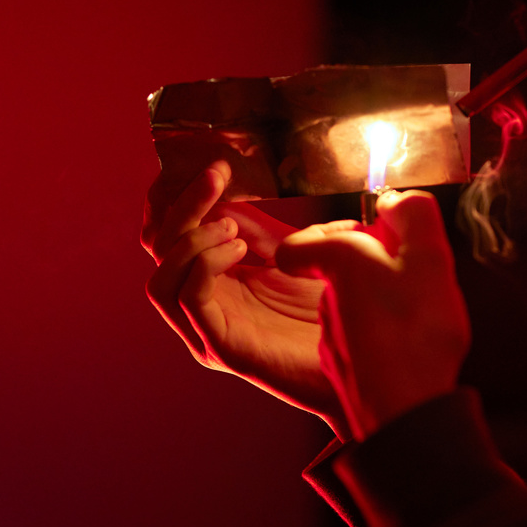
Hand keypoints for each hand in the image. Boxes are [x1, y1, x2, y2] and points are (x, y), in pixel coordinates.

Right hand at [142, 160, 347, 435]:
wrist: (368, 363)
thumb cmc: (336, 311)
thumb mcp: (297, 255)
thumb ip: (263, 230)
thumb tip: (233, 193)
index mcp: (216, 278)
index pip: (171, 231)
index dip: (180, 194)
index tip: (214, 164)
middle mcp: (203, 303)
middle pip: (158, 248)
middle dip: (181, 204)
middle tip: (216, 176)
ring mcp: (207, 328)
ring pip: (161, 278)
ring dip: (190, 239)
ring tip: (232, 227)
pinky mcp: (221, 348)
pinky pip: (186, 300)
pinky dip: (204, 265)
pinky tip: (240, 249)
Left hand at [275, 190, 470, 439]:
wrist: (408, 411)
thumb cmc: (417, 333)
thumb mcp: (430, 257)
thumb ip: (414, 215)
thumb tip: (396, 201)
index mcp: (340, 265)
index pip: (301, 242)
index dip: (330, 232)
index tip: (365, 234)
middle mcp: (326, 301)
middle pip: (333, 271)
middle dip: (365, 263)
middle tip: (406, 268)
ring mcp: (333, 339)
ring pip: (348, 305)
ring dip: (376, 299)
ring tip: (415, 308)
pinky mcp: (346, 371)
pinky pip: (360, 339)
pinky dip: (380, 333)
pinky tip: (410, 340)